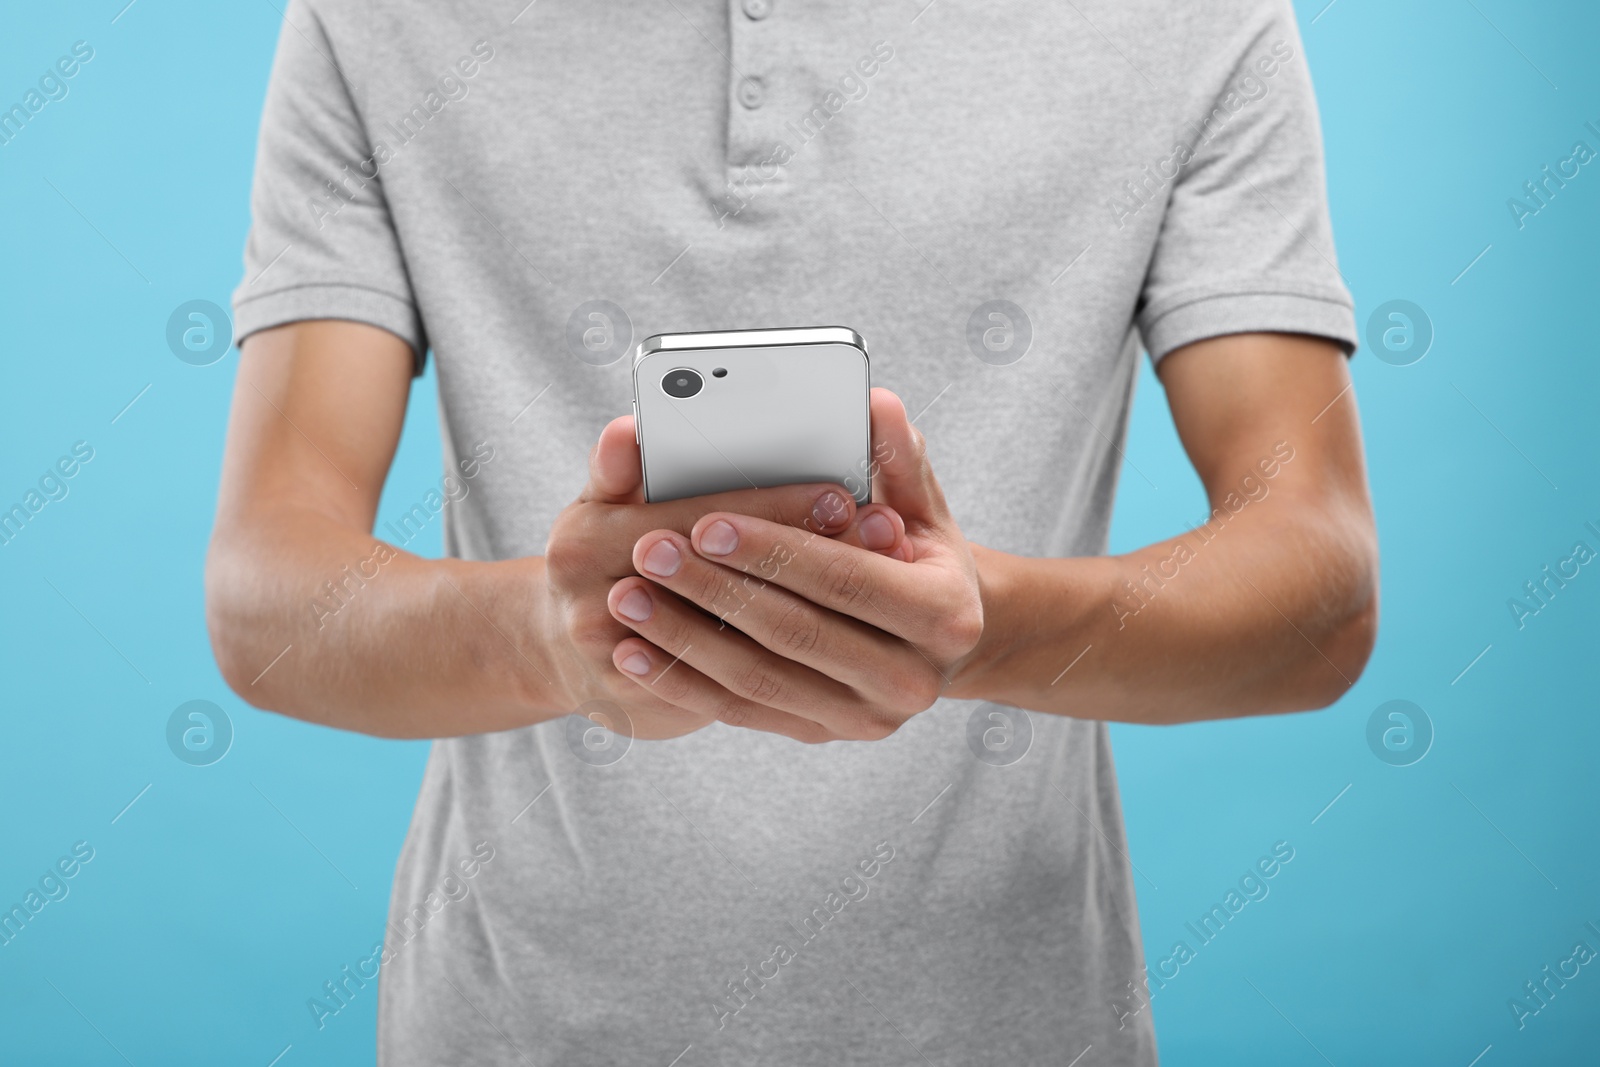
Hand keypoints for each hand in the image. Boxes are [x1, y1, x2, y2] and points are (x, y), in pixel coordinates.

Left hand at [606, 389, 983, 742]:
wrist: (934, 639)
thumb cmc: (915, 551)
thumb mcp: (919, 505)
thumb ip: (895, 458)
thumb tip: (873, 404)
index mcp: (944, 614)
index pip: (845, 578)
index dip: (773, 550)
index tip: (706, 524)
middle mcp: (911, 680)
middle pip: (795, 632)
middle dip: (715, 591)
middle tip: (648, 553)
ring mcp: (865, 718)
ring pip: (760, 679)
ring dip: (684, 640)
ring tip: (628, 598)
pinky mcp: (823, 734)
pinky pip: (743, 711)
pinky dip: (684, 682)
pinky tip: (635, 652)